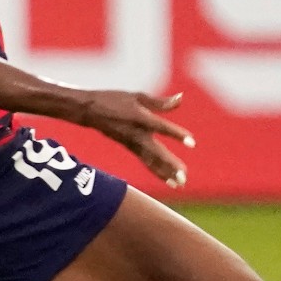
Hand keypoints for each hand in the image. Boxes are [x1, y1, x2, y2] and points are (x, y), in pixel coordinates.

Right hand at [77, 91, 195, 188]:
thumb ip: (160, 102)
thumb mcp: (137, 96)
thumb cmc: (113, 100)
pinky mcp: (129, 148)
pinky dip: (157, 171)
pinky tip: (169, 180)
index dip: (177, 134)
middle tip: (184, 177)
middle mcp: (136, 134)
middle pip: (156, 152)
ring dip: (165, 172)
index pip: (162, 127)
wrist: (89, 111)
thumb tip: (181, 98)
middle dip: (170, 165)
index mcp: (140, 118)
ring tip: (180, 184)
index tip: (192, 143)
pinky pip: (145, 162)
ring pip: (151, 161)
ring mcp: (132, 143)